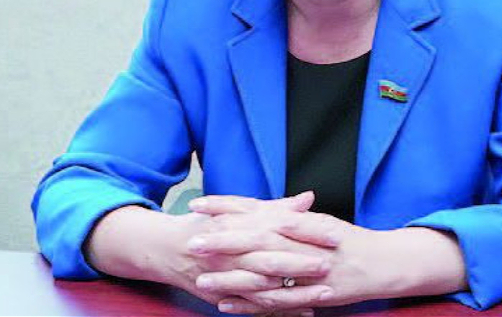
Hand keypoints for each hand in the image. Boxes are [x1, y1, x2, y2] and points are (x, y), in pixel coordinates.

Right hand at [95, 193, 335, 312]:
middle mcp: (234, 253)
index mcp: (240, 226)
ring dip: (295, 293)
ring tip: (323, 295)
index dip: (307, 231)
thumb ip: (277, 208)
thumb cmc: (209, 225)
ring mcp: (229, 278)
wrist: (168, 249)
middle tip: (329, 265)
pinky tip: (304, 312)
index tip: (333, 234)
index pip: (279, 228)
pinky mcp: (226, 297)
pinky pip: (255, 308)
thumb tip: (308, 198)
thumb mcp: (241, 211)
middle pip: (271, 259)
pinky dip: (279, 311)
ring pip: (265, 289)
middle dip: (301, 264)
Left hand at [188, 198, 386, 313]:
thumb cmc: (351, 241)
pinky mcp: (311, 295)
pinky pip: (277, 301)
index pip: (257, 209)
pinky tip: (227, 305)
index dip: (227, 206)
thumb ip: (291, 215)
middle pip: (256, 240)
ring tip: (201, 279)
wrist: (385, 263)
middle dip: (222, 240)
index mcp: (301, 221)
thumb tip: (262, 208)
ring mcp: (307, 271)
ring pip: (262, 274)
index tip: (199, 205)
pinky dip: (251, 304)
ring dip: (230, 277)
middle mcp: (302, 243)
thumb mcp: (321, 223)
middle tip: (192, 241)